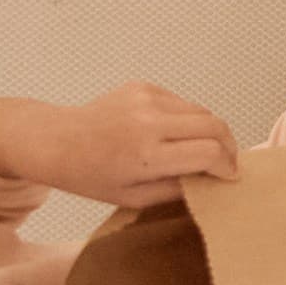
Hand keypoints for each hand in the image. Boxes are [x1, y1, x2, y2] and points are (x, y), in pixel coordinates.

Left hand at [0, 83, 239, 207]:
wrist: (55, 140)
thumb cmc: (90, 176)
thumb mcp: (132, 197)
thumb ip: (176, 190)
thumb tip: (211, 179)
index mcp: (145, 155)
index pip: (209, 153)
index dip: (227, 166)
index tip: (230, 176)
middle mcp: (149, 122)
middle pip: (215, 126)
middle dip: (229, 146)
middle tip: (227, 162)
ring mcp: (147, 99)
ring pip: (203, 112)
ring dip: (210, 131)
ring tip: (201, 148)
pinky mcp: (145, 86)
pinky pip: (183, 103)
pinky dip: (187, 119)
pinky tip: (170, 133)